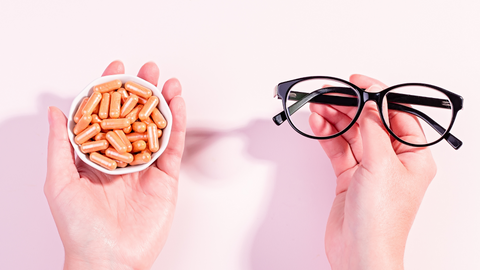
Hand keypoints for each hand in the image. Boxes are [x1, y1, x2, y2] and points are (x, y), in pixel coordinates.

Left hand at [44, 60, 185, 269]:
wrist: (108, 259)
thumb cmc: (78, 227)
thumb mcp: (59, 181)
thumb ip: (60, 145)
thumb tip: (55, 112)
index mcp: (96, 156)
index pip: (105, 115)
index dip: (111, 90)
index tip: (116, 68)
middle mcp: (122, 158)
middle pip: (135, 117)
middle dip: (142, 91)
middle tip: (148, 69)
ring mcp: (146, 167)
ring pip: (157, 128)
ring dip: (164, 103)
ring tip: (168, 81)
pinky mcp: (165, 178)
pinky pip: (173, 147)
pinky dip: (178, 125)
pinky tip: (178, 106)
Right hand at [309, 74, 435, 269]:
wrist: (358, 252)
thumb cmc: (380, 220)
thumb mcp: (381, 165)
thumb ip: (373, 129)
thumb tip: (369, 103)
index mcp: (413, 156)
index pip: (396, 115)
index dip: (377, 95)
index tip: (357, 83)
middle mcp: (392, 160)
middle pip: (370, 122)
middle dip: (349, 106)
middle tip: (330, 94)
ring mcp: (369, 169)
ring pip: (351, 134)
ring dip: (335, 119)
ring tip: (318, 107)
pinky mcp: (349, 177)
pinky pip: (338, 149)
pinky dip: (327, 136)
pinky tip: (318, 125)